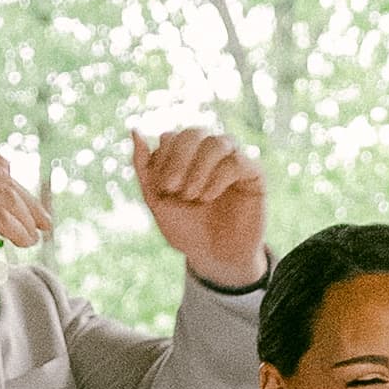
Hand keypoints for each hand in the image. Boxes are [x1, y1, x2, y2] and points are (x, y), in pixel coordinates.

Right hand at [0, 153, 49, 342]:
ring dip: (25, 221)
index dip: (23, 194)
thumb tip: (2, 160)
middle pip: (3, 182)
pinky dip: (18, 231)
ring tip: (31, 240)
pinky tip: (23, 244)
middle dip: (29, 205)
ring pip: (5, 198)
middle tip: (45, 226)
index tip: (39, 217)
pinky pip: (0, 217)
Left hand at [132, 125, 269, 289]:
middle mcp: (210, 153)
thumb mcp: (158, 200)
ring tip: (193, 196)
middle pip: (193, 133)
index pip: (171, 137)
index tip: (164, 188)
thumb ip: (144, 166)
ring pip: (216, 142)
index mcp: (186, 156)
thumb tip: (135, 131)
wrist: (216, 257)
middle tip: (173, 188)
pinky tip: (208, 197)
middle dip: (179, 159)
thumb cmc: (187, 229)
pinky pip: (237, 161)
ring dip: (199, 168)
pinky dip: (218, 178)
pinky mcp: (253, 175)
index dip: (164, 159)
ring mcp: (233, 161)